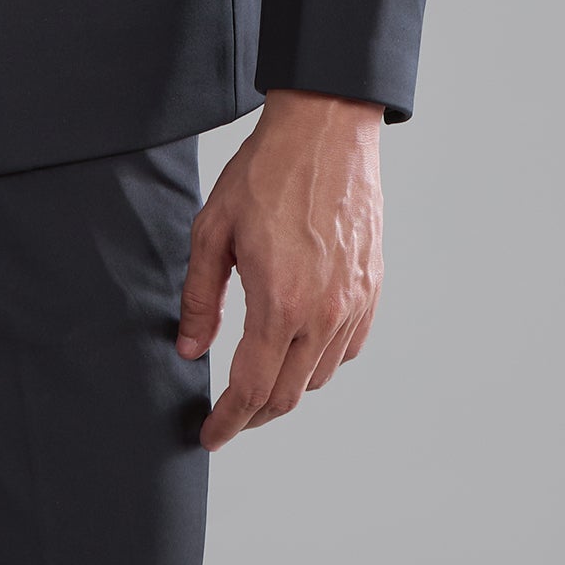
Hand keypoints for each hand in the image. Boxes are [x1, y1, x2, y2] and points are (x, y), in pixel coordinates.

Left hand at [177, 87, 382, 449]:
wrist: (326, 127)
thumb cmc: (267, 170)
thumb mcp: (213, 229)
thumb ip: (201, 297)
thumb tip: (192, 349)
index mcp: (279, 301)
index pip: (252, 389)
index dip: (228, 422)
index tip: (211, 436)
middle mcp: (323, 312)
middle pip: (288, 395)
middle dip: (254, 414)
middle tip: (228, 414)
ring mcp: (354, 302)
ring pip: (319, 376)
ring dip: (288, 387)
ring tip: (259, 375)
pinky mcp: (372, 289)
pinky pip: (347, 348)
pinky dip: (321, 360)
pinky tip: (298, 344)